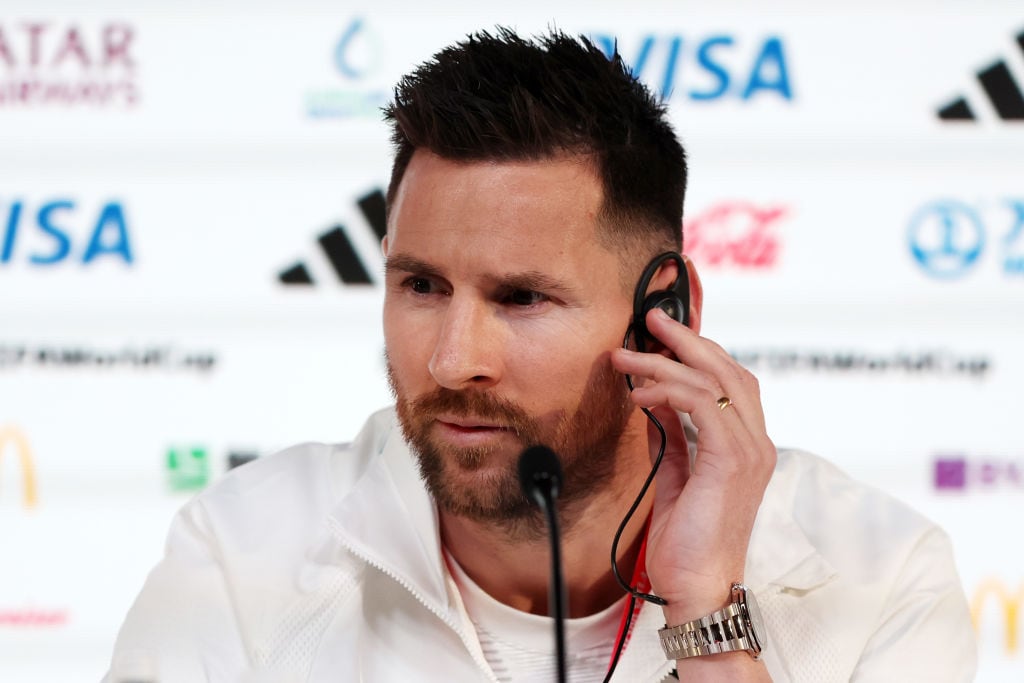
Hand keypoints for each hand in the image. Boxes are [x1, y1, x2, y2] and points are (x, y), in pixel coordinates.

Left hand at [610, 308, 775, 620]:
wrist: (697, 584)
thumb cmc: (688, 537)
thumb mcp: (676, 470)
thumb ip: (671, 431)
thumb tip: (652, 394)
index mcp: (747, 443)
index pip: (731, 379)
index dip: (698, 349)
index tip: (662, 332)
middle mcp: (756, 442)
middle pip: (727, 368)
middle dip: (685, 338)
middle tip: (650, 318)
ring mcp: (749, 450)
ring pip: (712, 381)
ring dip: (664, 362)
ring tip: (625, 355)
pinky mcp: (731, 462)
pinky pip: (702, 406)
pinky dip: (668, 391)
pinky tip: (639, 392)